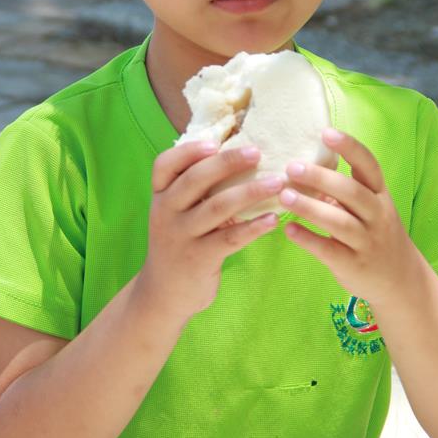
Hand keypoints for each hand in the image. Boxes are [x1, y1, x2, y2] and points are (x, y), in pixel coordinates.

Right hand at [137, 140, 285, 324]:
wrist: (163, 294)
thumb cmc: (178, 244)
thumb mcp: (174, 214)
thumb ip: (191, 190)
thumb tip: (232, 155)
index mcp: (160, 197)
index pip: (164, 165)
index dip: (188, 151)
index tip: (214, 142)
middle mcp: (166, 213)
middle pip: (195, 180)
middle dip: (228, 162)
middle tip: (258, 152)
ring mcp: (181, 236)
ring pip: (217, 207)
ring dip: (250, 192)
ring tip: (277, 183)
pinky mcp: (198, 259)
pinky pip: (230, 239)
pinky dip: (254, 227)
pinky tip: (274, 220)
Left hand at [279, 129, 420, 305]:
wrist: (400, 281)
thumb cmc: (375, 234)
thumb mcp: (368, 208)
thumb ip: (344, 189)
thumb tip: (305, 165)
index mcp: (379, 195)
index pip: (369, 165)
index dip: (349, 147)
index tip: (326, 132)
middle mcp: (377, 215)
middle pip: (351, 192)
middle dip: (321, 178)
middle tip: (292, 167)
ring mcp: (368, 241)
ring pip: (339, 221)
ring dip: (310, 207)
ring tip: (284, 196)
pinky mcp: (354, 264)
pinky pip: (330, 250)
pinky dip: (308, 239)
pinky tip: (289, 229)